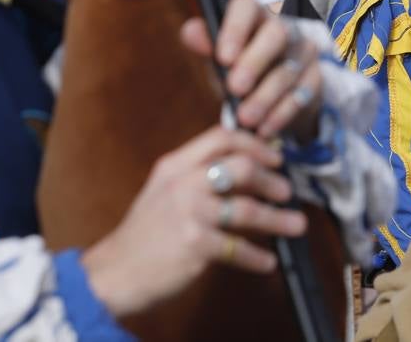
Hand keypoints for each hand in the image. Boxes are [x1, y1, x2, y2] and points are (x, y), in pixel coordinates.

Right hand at [81, 126, 306, 317]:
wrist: (113, 273)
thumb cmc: (144, 233)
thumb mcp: (163, 190)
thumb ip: (197, 173)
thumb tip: (247, 163)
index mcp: (175, 165)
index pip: (221, 137)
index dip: (255, 144)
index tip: (275, 156)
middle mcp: (182, 184)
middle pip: (241, 168)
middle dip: (272, 180)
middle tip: (287, 192)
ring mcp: (189, 214)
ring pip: (248, 209)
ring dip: (278, 219)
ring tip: (297, 225)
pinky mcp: (195, 245)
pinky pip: (238, 248)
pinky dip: (256, 256)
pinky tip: (267, 261)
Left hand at [181, 0, 322, 141]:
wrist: (273, 98)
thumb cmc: (239, 70)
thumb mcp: (219, 60)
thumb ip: (205, 46)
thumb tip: (191, 31)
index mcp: (254, 16)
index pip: (246, 7)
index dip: (235, 29)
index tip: (223, 58)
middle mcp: (283, 27)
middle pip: (276, 34)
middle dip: (255, 62)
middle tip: (235, 88)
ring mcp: (303, 52)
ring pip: (287, 70)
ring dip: (265, 96)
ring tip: (245, 119)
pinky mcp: (315, 78)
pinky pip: (301, 95)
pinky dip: (281, 114)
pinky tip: (264, 129)